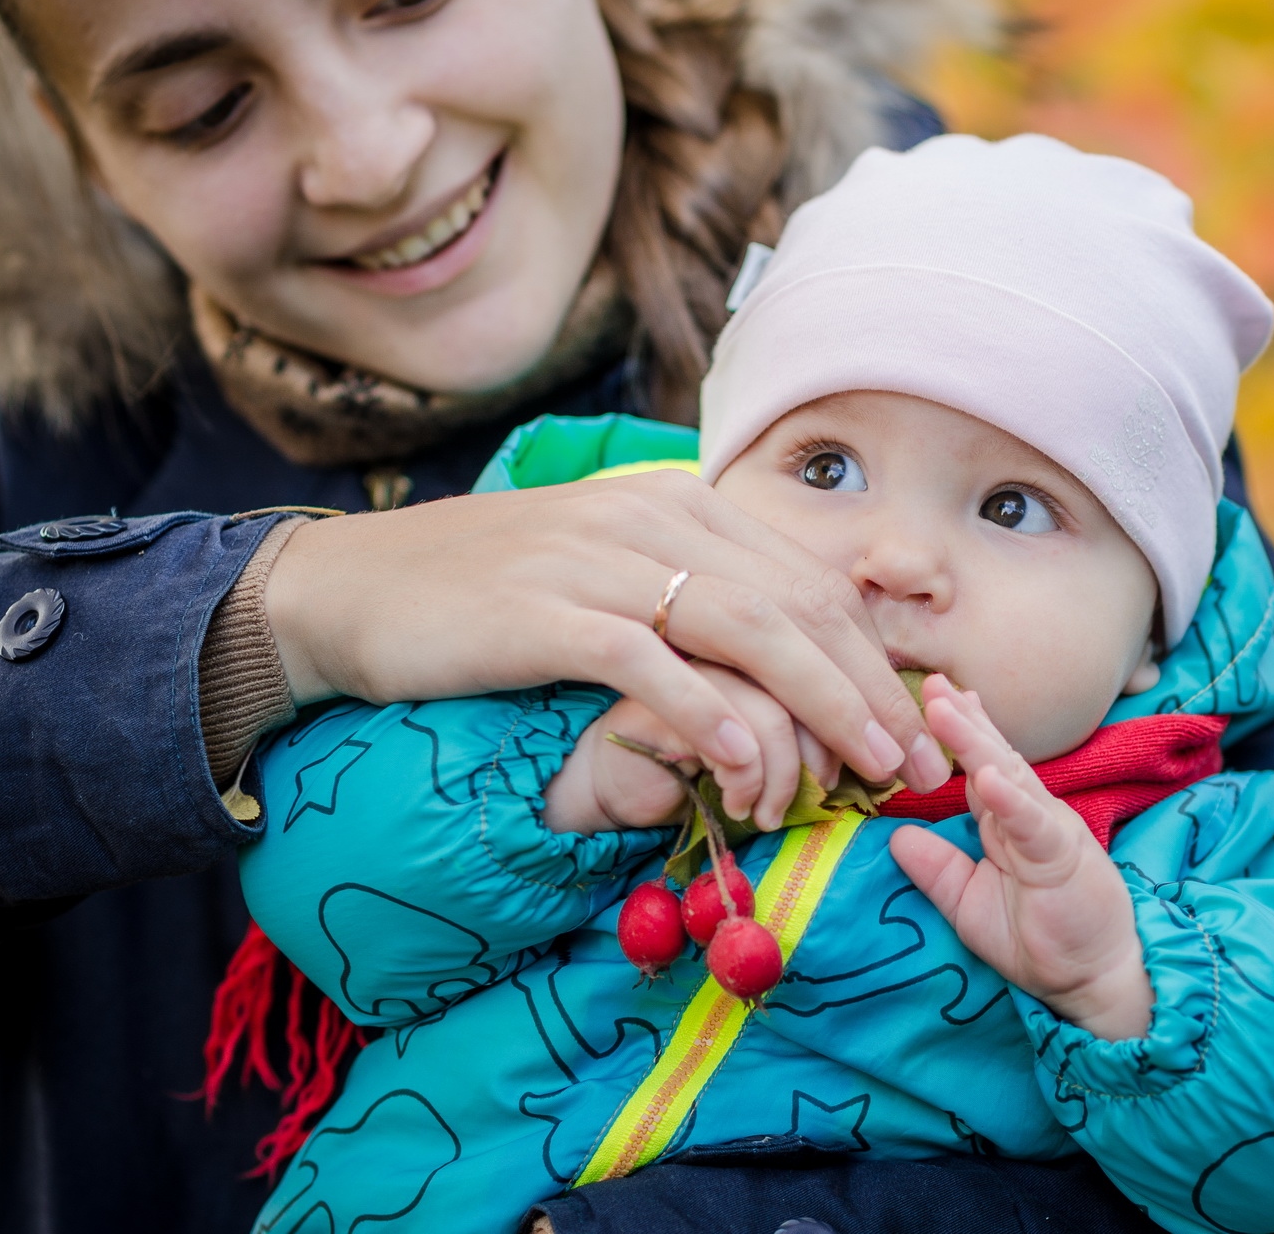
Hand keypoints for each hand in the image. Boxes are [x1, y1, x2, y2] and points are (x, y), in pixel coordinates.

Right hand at [263, 472, 951, 812]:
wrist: (355, 587)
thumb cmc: (492, 595)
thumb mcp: (610, 571)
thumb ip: (694, 594)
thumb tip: (788, 654)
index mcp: (678, 503)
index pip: (809, 580)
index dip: (876, 658)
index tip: (917, 729)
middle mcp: (650, 516)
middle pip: (796, 604)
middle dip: (872, 691)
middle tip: (918, 766)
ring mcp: (595, 560)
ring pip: (743, 628)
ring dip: (819, 704)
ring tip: (865, 770)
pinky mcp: (541, 612)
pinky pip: (643, 660)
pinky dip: (704, 710)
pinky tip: (744, 760)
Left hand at [888, 676, 1154, 1040]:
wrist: (1091, 979)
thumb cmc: (1038, 939)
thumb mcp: (970, 904)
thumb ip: (936, 870)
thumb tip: (896, 837)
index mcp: (1006, 823)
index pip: (979, 768)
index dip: (957, 731)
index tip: (930, 696)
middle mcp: (1028, 815)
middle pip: (992, 757)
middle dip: (961, 718)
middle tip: (931, 681)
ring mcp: (1048, 830)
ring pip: (1009, 777)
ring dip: (976, 741)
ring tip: (945, 708)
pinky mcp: (1064, 856)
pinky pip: (1033, 823)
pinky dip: (1011, 799)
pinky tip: (988, 776)